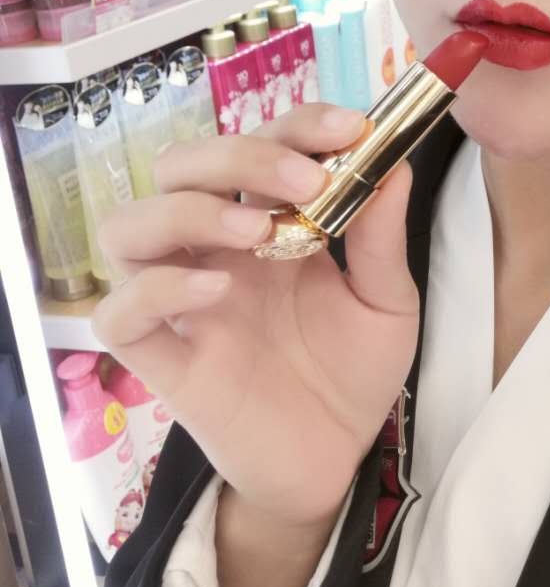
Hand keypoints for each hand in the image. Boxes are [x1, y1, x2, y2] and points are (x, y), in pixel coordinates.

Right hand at [94, 106, 418, 531]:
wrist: (335, 461)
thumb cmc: (352, 372)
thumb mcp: (386, 302)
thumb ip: (381, 237)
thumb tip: (393, 160)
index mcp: (268, 222)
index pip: (257, 144)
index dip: (297, 125)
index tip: (352, 129)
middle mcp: (215, 250)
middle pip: (179, 167)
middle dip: (237, 156)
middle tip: (304, 184)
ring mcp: (182, 304)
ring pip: (127, 227)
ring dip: (188, 211)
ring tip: (257, 232)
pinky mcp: (165, 363)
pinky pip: (120, 316)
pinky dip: (157, 289)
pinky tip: (217, 291)